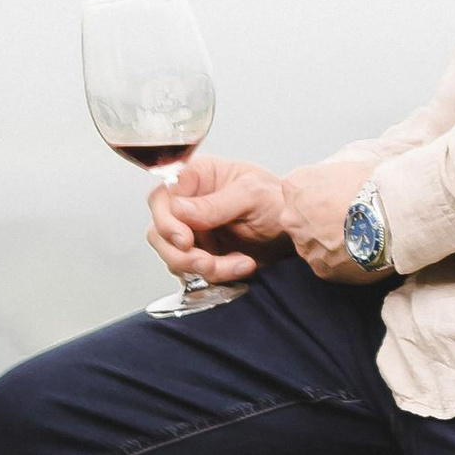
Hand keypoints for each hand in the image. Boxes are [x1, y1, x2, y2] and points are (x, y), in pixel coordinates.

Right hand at [148, 151, 287, 286]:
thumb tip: (179, 209)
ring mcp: (194, 232)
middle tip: (208, 263)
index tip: (185, 240)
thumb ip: (215, 204)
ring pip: (175, 257)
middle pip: (159, 233)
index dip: (166, 222)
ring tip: (239, 264)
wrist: (295, 228)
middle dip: (182, 255)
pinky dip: (218, 275)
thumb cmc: (278, 199)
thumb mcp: (252, 194)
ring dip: (204, 268)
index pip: (162, 198)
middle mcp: (189, 205)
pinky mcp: (203, 254)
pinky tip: (242, 265)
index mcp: (197, 178)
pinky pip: (194, 273)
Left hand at [279, 153, 379, 280]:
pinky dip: (341, 261)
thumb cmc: (374, 183)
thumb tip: (342, 184)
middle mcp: (291, 217)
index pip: (299, 191)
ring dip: (329, 242)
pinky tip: (361, 252)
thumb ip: (333, 178)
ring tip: (359, 238)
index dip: (321, 195)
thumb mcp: (348, 166)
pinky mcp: (321, 268)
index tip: (338, 198)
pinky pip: (328, 264)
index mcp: (295, 185)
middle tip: (348, 219)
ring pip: (312, 244)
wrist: (391, 214)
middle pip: (301, 220)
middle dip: (320, 221)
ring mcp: (304, 245)